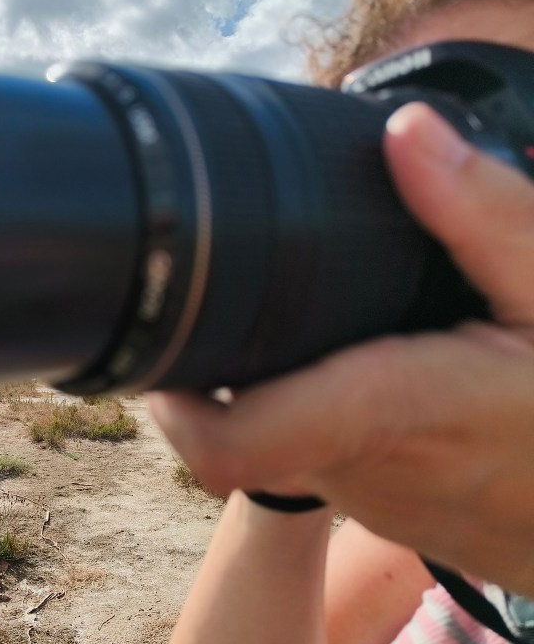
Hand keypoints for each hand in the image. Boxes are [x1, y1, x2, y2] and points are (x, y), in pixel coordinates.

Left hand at [149, 102, 533, 595]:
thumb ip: (485, 212)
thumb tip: (405, 133)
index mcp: (391, 410)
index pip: (232, 444)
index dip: (172, 407)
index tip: (158, 347)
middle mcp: (364, 469)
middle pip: (234, 435)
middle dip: (211, 375)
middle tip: (218, 300)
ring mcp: (375, 500)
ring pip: (278, 448)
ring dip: (265, 392)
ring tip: (286, 323)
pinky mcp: (390, 510)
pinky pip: (324, 463)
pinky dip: (313, 415)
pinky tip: (349, 366)